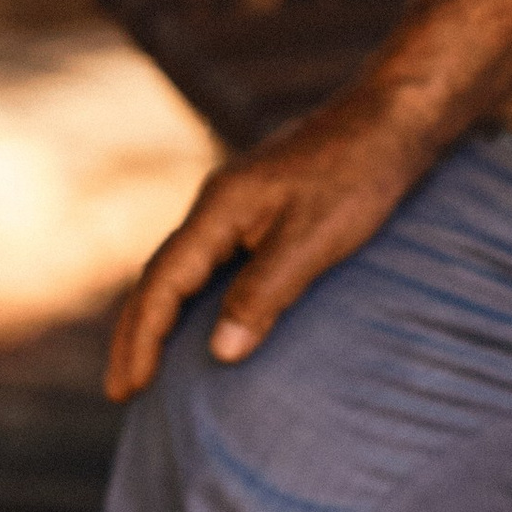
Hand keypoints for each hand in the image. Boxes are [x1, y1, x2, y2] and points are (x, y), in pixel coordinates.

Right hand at [105, 84, 441, 402]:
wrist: (391, 119)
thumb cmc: (358, 175)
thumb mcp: (314, 239)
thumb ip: (264, 292)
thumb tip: (221, 352)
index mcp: (219, 209)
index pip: (163, 283)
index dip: (143, 338)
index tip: (128, 388)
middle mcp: (216, 206)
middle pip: (159, 276)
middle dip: (136, 335)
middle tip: (120, 392)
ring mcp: (236, 206)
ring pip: (181, 269)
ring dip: (160, 318)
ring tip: (147, 367)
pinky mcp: (259, 211)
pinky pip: (208, 263)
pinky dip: (191, 299)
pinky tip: (200, 321)